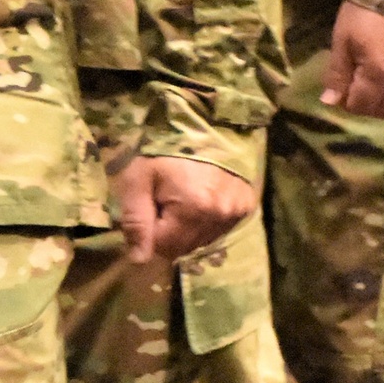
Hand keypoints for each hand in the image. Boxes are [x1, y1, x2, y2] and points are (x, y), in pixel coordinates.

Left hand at [111, 156, 255, 267]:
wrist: (205, 123)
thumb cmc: (165, 148)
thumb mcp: (138, 178)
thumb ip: (136, 221)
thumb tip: (138, 260)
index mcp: (193, 209)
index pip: (163, 246)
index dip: (150, 229)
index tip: (150, 203)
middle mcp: (220, 215)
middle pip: (184, 247)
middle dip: (168, 231)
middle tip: (165, 198)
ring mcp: (237, 212)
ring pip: (202, 240)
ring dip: (188, 228)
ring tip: (184, 197)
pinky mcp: (247, 206)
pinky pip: (219, 229)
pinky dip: (206, 221)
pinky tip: (201, 199)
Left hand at [320, 2, 383, 116]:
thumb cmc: (366, 10)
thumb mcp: (343, 37)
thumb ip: (338, 72)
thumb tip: (330, 101)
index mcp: (378, 72)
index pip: (361, 105)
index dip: (347, 103)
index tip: (341, 92)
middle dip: (368, 107)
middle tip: (358, 92)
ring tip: (378, 88)